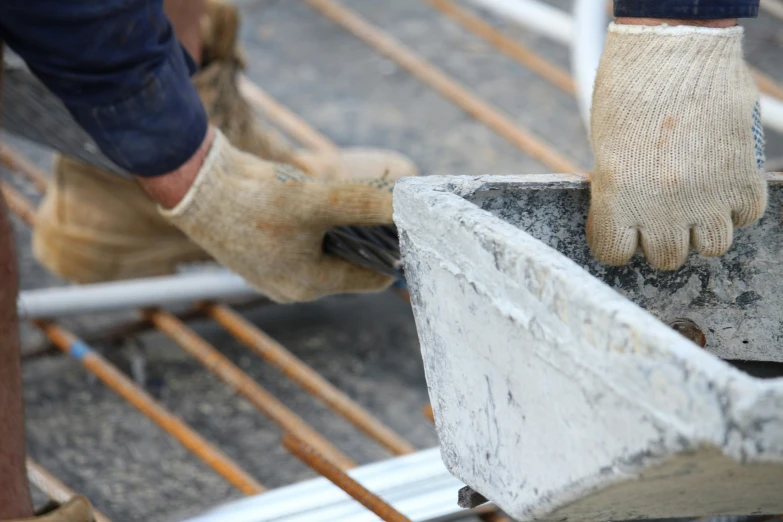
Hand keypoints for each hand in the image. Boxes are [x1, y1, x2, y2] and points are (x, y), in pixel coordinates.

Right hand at [143, 128, 395, 302]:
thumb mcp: (317, 200)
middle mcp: (294, 285)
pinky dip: (320, 224)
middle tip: (386, 205)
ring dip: (344, 227)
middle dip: (369, 237)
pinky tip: (320, 201)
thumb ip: (365, 204)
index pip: (371, 277)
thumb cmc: (254, 199)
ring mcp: (277, 270)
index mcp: (309, 285)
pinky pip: (306, 242)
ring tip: (356, 198)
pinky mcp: (264, 252)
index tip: (410, 223)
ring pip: (329, 251)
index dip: (394, 251)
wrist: (195, 184)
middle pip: (351, 265)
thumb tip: (409, 205)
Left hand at [587, 21, 766, 269]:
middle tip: (659, 214)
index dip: (616, 241)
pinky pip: (746, 215)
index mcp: (619, 195)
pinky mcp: (744, 176)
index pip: (613, 253)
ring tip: (693, 202)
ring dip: (701, 229)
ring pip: (711, 247)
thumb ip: (616, 193)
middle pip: (666, 258)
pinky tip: (720, 181)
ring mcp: (708, 193)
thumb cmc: (629, 91)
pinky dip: (736, 205)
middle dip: (660, 238)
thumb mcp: (605, 148)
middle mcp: (664, 204)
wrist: (675, 46)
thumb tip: (628, 223)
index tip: (620, 228)